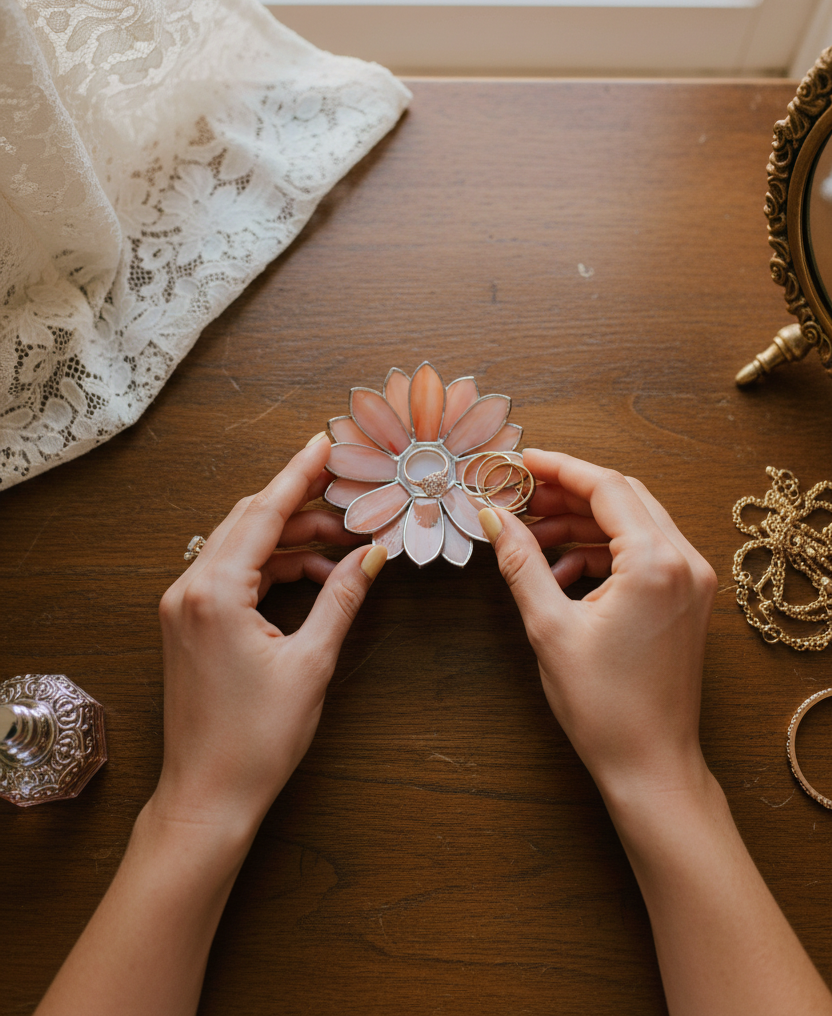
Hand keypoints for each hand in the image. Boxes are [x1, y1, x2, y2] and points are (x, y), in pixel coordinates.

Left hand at [151, 434, 385, 837]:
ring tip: (345, 539)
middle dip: (303, 505)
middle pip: (250, 521)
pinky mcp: (188, 624)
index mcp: (215, 591)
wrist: (207, 797)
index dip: (300, 473)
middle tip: (350, 493)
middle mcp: (189, 588)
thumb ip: (342, 598)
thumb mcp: (310, 662)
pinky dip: (273, 567)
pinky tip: (315, 573)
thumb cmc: (256, 739)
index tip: (326, 442)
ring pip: (243, 546)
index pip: (264, 511)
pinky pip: (233, 574)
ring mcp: (184, 607)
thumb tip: (372, 555)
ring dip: (291, 539)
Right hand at [478, 450, 716, 801]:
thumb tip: (493, 516)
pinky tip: (561, 573)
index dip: (559, 468)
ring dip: (582, 523)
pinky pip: (643, 553)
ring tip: (531, 538)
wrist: (650, 764)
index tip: (520, 462)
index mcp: (657, 563)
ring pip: (633, 523)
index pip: (606, 487)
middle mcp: (685, 562)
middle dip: (568, 494)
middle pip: (623, 497)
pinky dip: (602, 551)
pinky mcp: (687, 599)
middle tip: (519, 498)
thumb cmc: (605, 707)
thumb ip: (521, 562)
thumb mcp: (550, 626)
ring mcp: (692, 581)